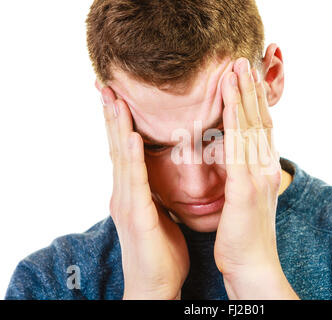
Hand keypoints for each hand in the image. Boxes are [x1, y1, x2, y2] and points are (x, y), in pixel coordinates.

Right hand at [99, 83, 189, 299]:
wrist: (155, 286)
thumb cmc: (161, 253)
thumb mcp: (161, 216)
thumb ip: (157, 195)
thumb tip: (162, 180)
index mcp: (133, 192)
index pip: (125, 150)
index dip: (121, 122)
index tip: (120, 96)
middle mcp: (125, 193)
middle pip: (117, 146)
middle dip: (113, 114)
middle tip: (107, 84)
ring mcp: (126, 203)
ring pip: (120, 157)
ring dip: (117, 126)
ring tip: (114, 98)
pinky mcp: (135, 216)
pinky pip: (135, 181)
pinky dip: (131, 157)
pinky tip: (130, 136)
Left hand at [214, 58, 298, 298]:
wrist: (253, 267)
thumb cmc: (245, 238)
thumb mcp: (248, 202)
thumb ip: (247, 179)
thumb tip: (242, 166)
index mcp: (264, 172)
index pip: (260, 131)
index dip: (255, 104)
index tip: (248, 81)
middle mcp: (266, 169)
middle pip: (259, 122)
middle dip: (252, 91)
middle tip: (245, 62)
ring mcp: (258, 176)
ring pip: (251, 127)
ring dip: (244, 95)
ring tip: (238, 69)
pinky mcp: (246, 186)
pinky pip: (239, 145)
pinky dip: (236, 118)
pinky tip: (231, 98)